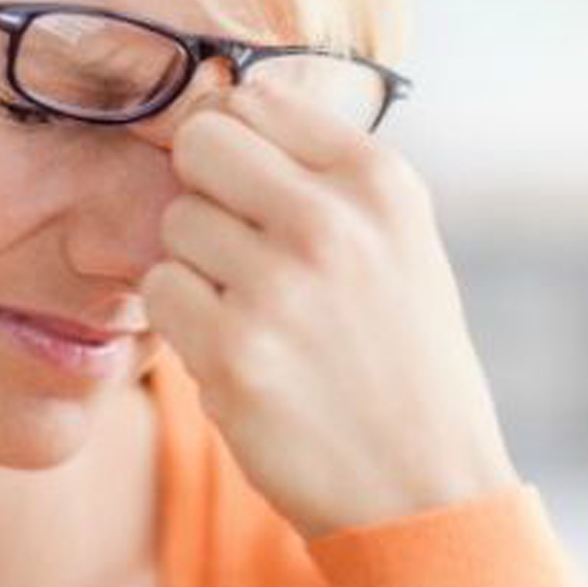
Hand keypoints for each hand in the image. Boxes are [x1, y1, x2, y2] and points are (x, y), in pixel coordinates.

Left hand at [139, 78, 520, 540]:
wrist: (426, 486)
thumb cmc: (402, 354)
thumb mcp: (398, 238)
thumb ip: (320, 170)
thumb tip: (220, 101)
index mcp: (379, 181)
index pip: (257, 99)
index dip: (237, 142)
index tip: (249, 187)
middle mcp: (331, 222)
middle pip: (201, 143)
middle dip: (204, 189)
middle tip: (237, 245)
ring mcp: (280, 288)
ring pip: (173, 222)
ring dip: (197, 266)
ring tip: (256, 312)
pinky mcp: (235, 354)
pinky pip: (160, 294)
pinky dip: (186, 324)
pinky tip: (240, 351)